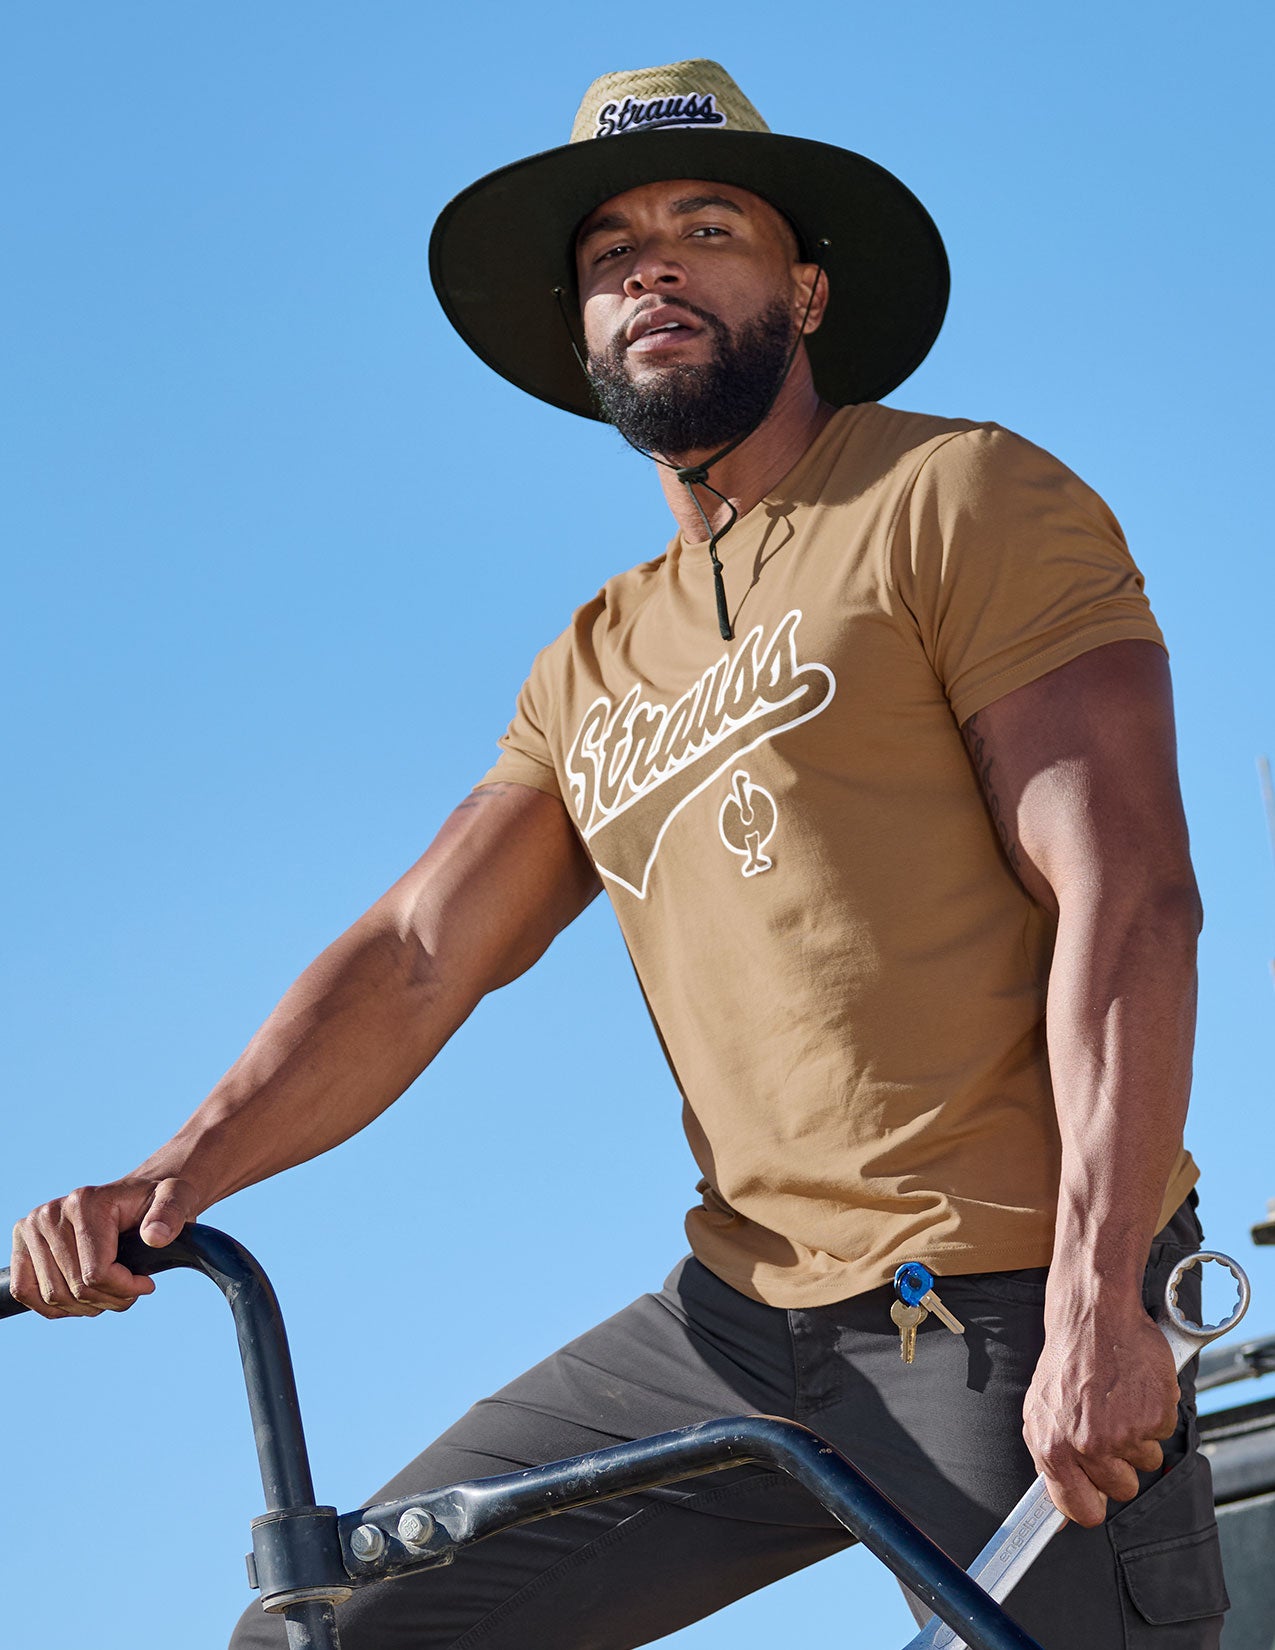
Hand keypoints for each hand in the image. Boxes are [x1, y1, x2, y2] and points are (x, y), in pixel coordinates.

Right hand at [10, 1176, 198, 1318]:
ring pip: (53, 1296)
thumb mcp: (176, 1198)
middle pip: (75, 1289)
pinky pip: (26, 1292)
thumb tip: (155, 1236)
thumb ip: (171, 1213)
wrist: (134, 1198)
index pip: (95, 1273)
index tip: (147, 1284)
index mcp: (84, 1202)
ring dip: (86, 1306)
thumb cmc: (156, 1201)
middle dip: (109, 1299)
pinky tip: (82, 1299)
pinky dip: (54, 1306)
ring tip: (110, 1292)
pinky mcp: (22, 1246)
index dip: (125, 1289)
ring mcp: (31, 1229)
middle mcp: (50, 1214)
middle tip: (130, 1291)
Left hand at [1023, 1299, 1179, 1526]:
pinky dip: (1155, 1414)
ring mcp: (1124, 1432)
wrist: (1093, 1317)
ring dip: (1139, 1436)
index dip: (1092, 1505)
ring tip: (1119, 1401)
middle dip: (1120, 1464)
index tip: (1097, 1497)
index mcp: (1054, 1447)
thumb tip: (1057, 1514)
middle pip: (1122, 1489)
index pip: (1080, 1509)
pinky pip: (1164, 1434)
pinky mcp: (1155, 1416)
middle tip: (1108, 1426)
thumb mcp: (1040, 1411)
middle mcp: (1087, 1445)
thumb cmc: (1067, 1362)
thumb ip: (1049, 1461)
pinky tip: (1135, 1389)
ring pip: (1147, 1462)